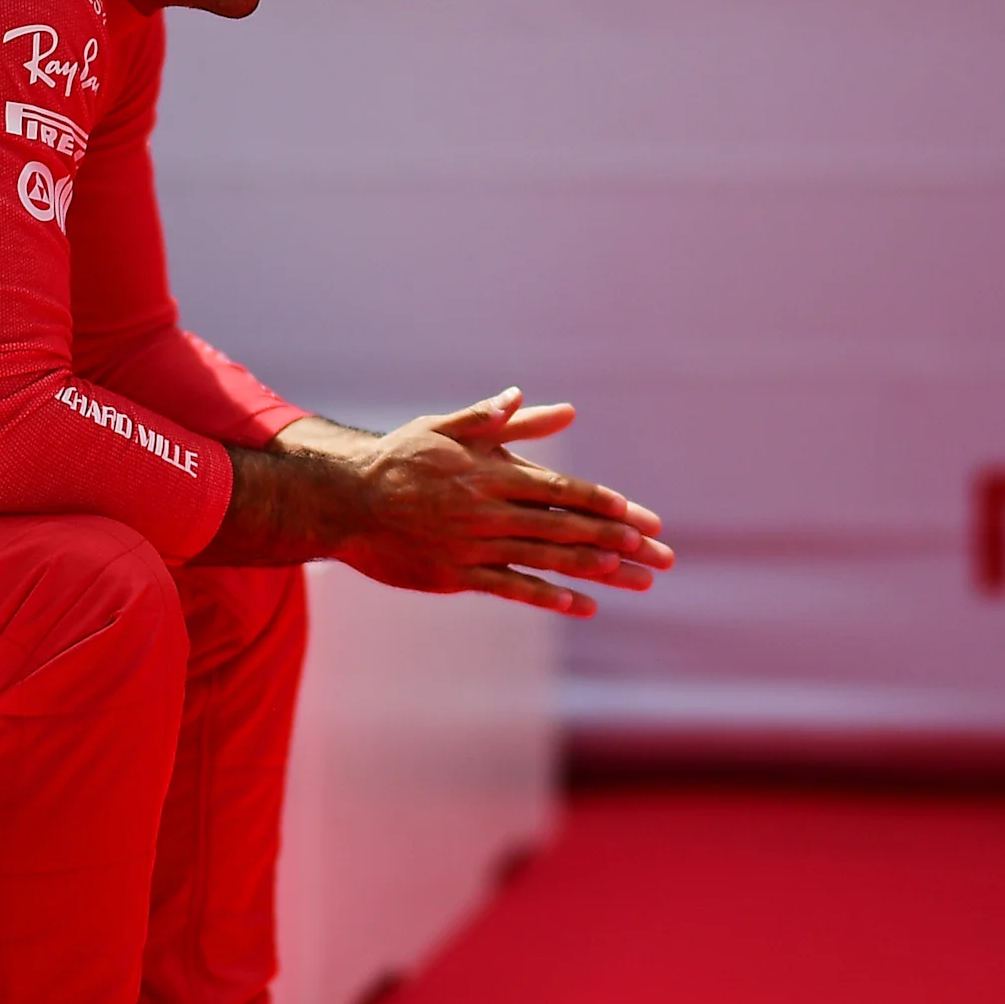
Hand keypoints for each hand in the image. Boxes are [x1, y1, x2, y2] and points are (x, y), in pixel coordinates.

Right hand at [317, 389, 673, 615]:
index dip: (602, 502)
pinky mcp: (457, 576)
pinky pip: (513, 589)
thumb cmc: (398, 459)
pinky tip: (584, 604)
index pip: (560, 489)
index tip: (638, 516)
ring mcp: (475, 546)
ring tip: (637, 580)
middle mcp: (490, 511)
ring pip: (547, 560)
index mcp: (492, 473)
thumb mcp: (447, 429)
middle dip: (618, 541)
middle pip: (566, 527)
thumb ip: (495, 420)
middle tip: (659, 555)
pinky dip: (550, 596)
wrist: (345, 501)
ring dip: (597, 570)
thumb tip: (534, 399)